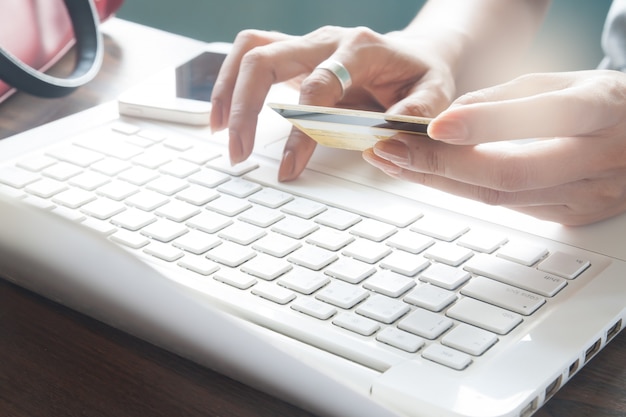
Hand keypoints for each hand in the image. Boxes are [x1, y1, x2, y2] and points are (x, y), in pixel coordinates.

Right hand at [210, 26, 456, 180]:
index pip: (318, 86)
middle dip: (244, 107)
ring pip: (250, 52)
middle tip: (239, 152)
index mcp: (361, 48)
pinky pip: (250, 57)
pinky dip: (229, 84)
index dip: (301, 129)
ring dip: (227, 92)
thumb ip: (415, 114)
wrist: (414, 56)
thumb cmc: (420, 77)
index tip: (289, 166)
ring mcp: (306, 45)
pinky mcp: (293, 56)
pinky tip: (222, 116)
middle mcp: (327, 41)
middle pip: (267, 59)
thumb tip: (381, 141)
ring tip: (220, 134)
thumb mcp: (435, 94)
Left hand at [364, 70, 625, 224]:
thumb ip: (508, 98)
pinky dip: (463, 191)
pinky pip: (508, 208)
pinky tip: (430, 177)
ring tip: (394, 161)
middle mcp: (599, 160)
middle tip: (390, 151)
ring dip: (439, 181)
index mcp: (603, 110)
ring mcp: (587, 197)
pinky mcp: (573, 219)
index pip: (544, 118)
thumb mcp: (565, 82)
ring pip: (501, 198)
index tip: (433, 125)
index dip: (485, 123)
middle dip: (440, 165)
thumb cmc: (603, 105)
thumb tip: (450, 119)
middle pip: (510, 174)